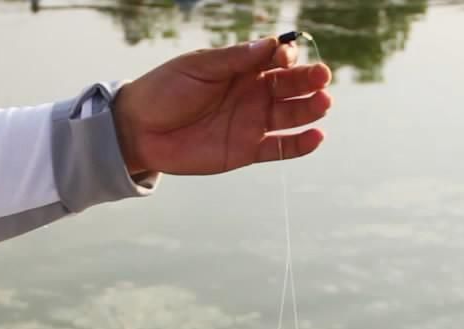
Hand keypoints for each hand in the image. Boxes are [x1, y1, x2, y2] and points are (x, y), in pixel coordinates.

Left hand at [113, 36, 332, 175]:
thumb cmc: (166, 90)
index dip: (286, 56)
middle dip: (308, 81)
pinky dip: (300, 144)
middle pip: (290, 86)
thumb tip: (270, 44)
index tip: (285, 56)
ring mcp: (252, 122)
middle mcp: (252, 93)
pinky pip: (280, 148)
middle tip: (322, 78)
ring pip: (290, 115)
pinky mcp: (247, 150)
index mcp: (242, 68)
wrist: (139, 129)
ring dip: (310, 109)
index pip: (275, 59)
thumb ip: (234, 59)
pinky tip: (316, 137)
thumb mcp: (198, 67)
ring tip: (324, 103)